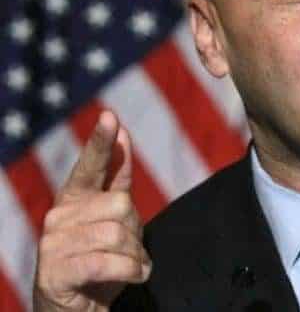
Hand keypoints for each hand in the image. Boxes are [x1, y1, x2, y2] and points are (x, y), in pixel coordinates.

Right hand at [33, 111, 150, 311]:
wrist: (75, 311)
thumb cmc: (99, 265)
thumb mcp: (113, 223)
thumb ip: (116, 183)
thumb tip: (122, 136)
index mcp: (73, 200)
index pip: (90, 166)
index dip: (101, 142)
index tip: (110, 116)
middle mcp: (58, 216)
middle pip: (121, 205)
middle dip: (136, 232)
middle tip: (130, 252)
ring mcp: (54, 244)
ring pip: (118, 235)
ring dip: (135, 257)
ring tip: (129, 268)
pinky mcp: (57, 271)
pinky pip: (109, 262)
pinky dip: (129, 271)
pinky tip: (132, 277)